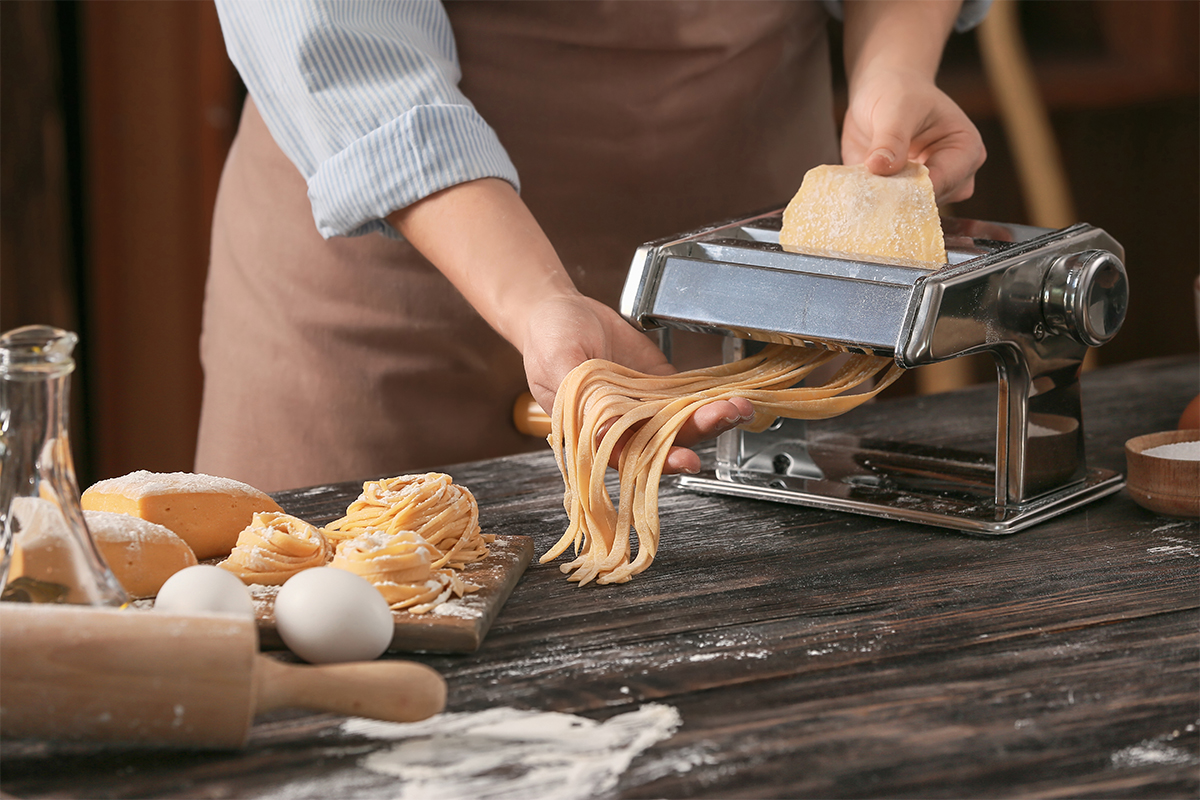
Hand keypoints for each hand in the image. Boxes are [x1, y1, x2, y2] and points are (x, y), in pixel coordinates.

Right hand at [521, 292, 752, 474]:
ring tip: (738, 405)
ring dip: (711, 416)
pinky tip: (730, 392)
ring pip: (681, 420)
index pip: (629, 456)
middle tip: (726, 415)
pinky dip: (709, 396)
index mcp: (591, 432)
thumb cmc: (547, 338)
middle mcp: (622, 426)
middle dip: (698, 431)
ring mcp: (643, 406)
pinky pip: (687, 395)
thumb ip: (580, 396)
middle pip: (665, 440)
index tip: (686, 459)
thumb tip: (603, 432)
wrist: (559, 309)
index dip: (658, 461)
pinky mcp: (659, 384)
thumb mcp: (558, 362)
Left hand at [841, 66, 985, 203]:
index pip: (944, 181)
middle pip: (930, 203)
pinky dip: (873, 206)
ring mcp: (928, 188)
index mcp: (966, 150)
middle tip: (869, 194)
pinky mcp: (903, 196)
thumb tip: (880, 166)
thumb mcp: (895, 107)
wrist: (880, 91)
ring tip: (863, 192)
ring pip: (910, 212)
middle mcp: (954, 175)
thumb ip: (891, 138)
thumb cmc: (898, 92)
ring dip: (885, 206)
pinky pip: (890, 210)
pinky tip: (857, 197)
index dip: (914, 190)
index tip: (884, 192)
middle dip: (899, 201)